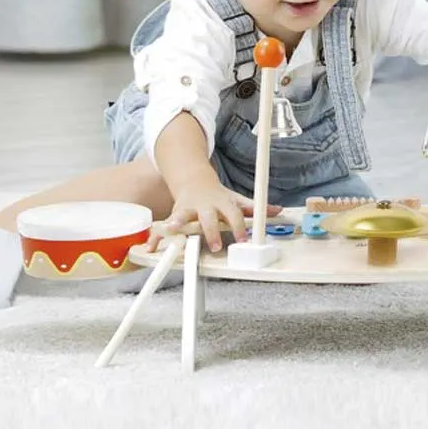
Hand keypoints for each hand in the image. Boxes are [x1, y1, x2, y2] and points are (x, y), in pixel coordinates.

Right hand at [147, 180, 282, 252]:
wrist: (194, 181)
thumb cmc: (218, 196)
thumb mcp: (236, 199)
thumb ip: (255, 208)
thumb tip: (277, 210)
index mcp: (222, 202)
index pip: (233, 213)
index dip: (239, 226)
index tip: (243, 239)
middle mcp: (204, 205)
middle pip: (208, 217)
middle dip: (210, 231)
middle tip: (214, 245)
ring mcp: (188, 209)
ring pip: (181, 216)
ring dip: (176, 223)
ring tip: (171, 230)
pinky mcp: (174, 215)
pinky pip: (163, 227)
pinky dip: (156, 237)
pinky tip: (150, 247)